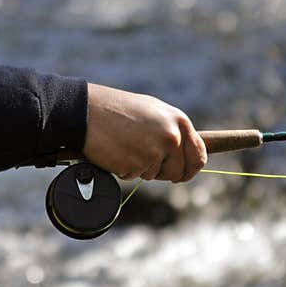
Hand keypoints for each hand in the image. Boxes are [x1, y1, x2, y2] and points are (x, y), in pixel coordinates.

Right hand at [82, 83, 206, 181]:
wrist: (87, 111)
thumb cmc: (118, 109)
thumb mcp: (154, 113)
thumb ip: (173, 131)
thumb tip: (184, 153)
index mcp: (179, 121)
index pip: (198, 155)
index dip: (190, 169)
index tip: (182, 175)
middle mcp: (172, 137)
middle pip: (179, 172)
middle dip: (164, 174)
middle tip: (146, 162)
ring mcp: (156, 152)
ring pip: (155, 176)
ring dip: (141, 169)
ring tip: (127, 147)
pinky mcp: (138, 164)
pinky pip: (135, 177)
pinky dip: (125, 169)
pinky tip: (117, 151)